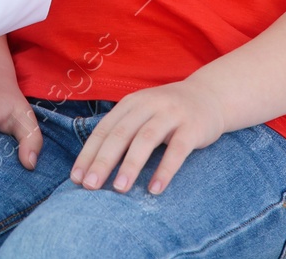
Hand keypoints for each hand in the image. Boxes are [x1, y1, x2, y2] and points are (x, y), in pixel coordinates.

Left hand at [69, 80, 227, 195]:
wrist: (209, 96)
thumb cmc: (167, 114)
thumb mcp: (142, 114)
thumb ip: (122, 133)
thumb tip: (91, 167)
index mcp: (130, 104)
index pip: (104, 130)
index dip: (88, 154)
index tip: (76, 179)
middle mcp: (148, 105)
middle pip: (121, 134)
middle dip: (103, 161)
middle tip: (90, 186)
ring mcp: (171, 114)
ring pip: (146, 139)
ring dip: (131, 165)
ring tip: (119, 189)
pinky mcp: (192, 127)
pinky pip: (177, 150)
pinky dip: (165, 170)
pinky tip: (155, 189)